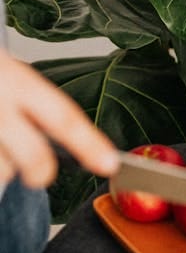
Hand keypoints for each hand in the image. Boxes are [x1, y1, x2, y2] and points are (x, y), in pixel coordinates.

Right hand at [0, 50, 117, 187]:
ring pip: (2, 171)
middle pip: (32, 158)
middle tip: (37, 174)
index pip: (62, 116)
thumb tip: (73, 147)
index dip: (89, 143)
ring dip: (0, 168)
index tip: (109, 164)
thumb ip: (33, 106)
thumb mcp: (10, 78)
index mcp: (16, 80)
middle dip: (39, 172)